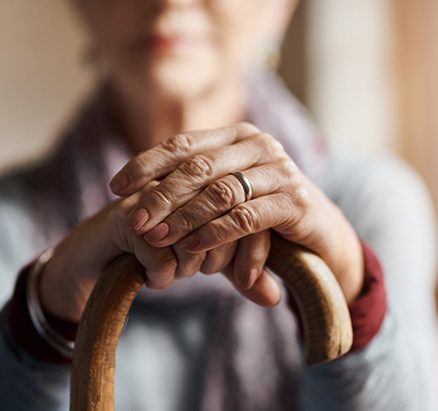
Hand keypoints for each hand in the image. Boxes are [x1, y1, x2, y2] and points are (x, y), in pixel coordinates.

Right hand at [37, 181, 278, 322]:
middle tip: (201, 273)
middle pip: (225, 220)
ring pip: (193, 236)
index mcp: (208, 181)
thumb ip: (243, 273)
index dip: (253, 251)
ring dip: (189, 266)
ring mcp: (153, 196)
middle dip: (219, 259)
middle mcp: (182, 182)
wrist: (98, 255)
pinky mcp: (127, 218)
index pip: (250, 210)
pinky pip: (160, 253)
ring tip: (177, 275)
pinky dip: (162, 275)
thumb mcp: (208, 261)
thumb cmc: (159, 252)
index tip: (243, 278)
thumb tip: (276, 298)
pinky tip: (155, 280)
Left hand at [110, 123, 363, 302]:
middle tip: (132, 221)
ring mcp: (280, 170)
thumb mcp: (225, 197)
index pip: (183, 144)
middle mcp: (259, 145)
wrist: (321, 235)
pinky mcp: (294, 201)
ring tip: (156, 238)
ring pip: (219, 191)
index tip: (116, 187)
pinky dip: (215, 233)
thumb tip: (132, 198)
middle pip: (197, 167)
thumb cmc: (263, 215)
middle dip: (159, 196)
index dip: (146, 164)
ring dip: (183, 217)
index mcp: (237, 136)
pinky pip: (245, 217)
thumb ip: (191, 191)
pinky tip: (190, 247)